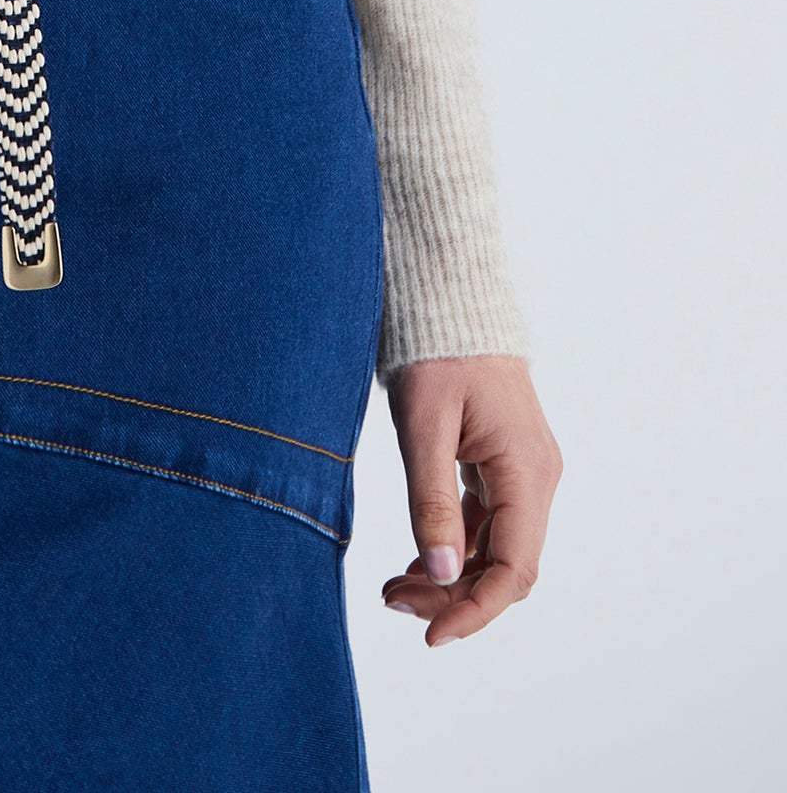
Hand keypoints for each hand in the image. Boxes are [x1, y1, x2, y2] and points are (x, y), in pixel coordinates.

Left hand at [382, 355, 561, 645]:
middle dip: (456, 597)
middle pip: (507, 566)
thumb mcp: (424, 424)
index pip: (513, 568)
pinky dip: (456, 547)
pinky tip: (418, 562)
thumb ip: (433, 501)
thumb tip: (444, 576)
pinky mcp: (503, 462)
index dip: (474, 610)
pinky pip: (488, 523)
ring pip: (497, 549)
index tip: (430, 636)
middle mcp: (536, 476)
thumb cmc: (435, 349)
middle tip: (394, 603)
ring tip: (395, 590)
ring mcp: (523, 470)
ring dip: (453, 577)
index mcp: (526, 470)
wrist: (448, 294)